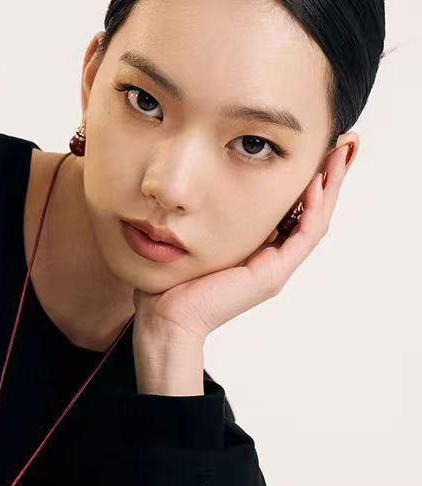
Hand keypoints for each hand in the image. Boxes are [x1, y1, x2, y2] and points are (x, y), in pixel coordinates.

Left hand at [131, 143, 353, 345]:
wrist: (167, 317)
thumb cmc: (171, 284)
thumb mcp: (193, 240)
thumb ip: (206, 218)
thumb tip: (200, 185)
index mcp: (256, 253)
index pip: (291, 211)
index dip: (307, 181)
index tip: (316, 148)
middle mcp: (271, 260)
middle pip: (311, 213)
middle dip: (328, 177)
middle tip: (343, 142)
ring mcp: (275, 269)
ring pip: (316, 221)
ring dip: (330, 186)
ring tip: (341, 152)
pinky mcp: (272, 275)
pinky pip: (305, 236)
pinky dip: (314, 208)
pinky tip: (316, 181)